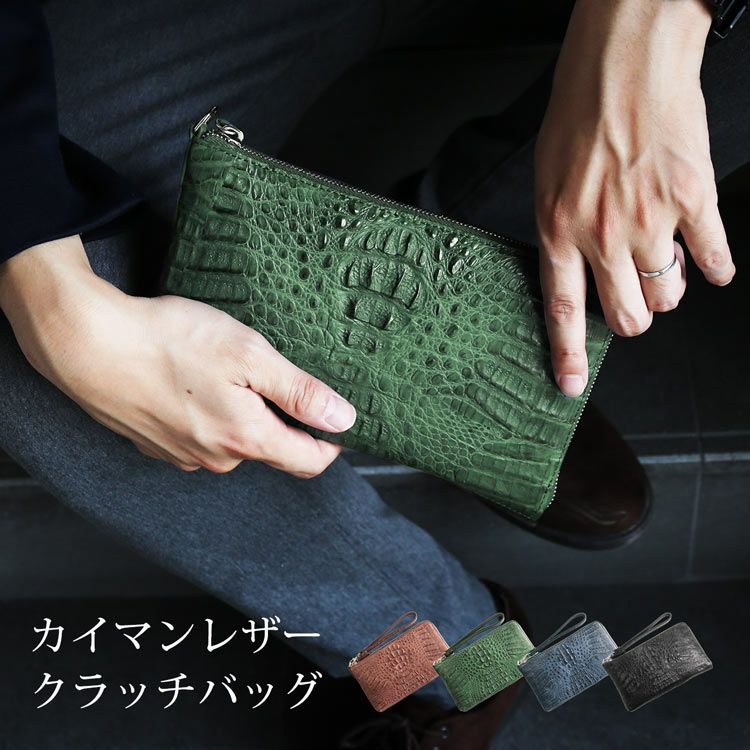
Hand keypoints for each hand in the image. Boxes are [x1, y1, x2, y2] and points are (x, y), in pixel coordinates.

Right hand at [0, 235, 356, 475]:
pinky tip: (194, 382)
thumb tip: (343, 419)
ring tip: (229, 373)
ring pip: (233, 440)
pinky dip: (208, 414)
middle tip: (276, 376)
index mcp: (246, 439)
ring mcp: (182, 455)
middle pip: (271, 448)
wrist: (87, 344)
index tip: (339, 419)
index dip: (332, 442)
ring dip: (242, 414)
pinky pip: (200, 435)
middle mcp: (216, 458)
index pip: (309, 461)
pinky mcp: (156, 444)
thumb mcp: (250, 356)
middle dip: (283, 419)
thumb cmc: (169, 342)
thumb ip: (300, 392)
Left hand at [534, 0, 734, 396]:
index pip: (562, 310)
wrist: (624, 64)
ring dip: (667, 292)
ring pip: (668, 296)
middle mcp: (604, 235)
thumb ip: (561, 234)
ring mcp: (652, 221)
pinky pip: (712, 258)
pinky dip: (713, 268)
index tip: (569, 385)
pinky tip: (708, 264)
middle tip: (632, 306)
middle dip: (631, 321)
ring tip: (662, 267)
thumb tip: (579, 272)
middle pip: (626, 316)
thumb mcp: (546, 183)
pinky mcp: (694, 201)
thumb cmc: (578, 116)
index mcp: (559, 230)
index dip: (567, 355)